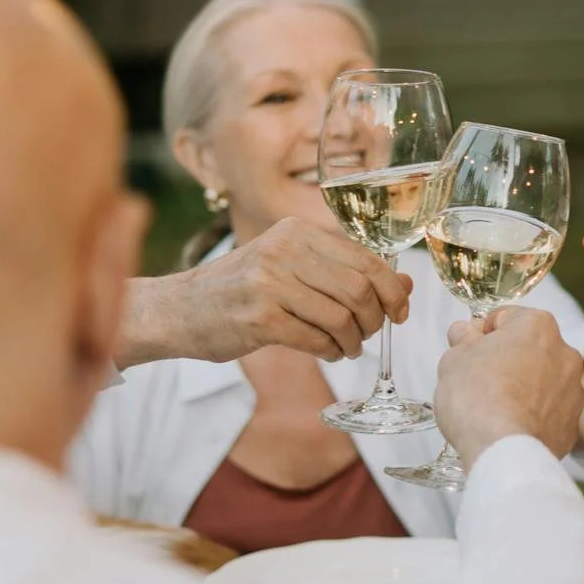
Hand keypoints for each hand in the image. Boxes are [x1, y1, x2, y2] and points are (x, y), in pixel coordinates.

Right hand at [122, 217, 411, 365]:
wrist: (176, 309)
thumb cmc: (240, 290)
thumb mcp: (290, 267)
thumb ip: (344, 272)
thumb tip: (406, 287)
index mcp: (296, 231)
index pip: (366, 259)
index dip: (393, 290)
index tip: (400, 312)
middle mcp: (284, 250)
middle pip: (359, 289)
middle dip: (374, 319)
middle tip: (369, 335)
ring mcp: (269, 283)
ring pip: (341, 316)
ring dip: (353, 341)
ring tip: (347, 348)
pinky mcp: (258, 318)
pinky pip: (316, 339)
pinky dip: (331, 351)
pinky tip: (327, 353)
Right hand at [435, 308, 583, 468]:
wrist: (502, 449)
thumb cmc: (476, 396)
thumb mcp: (455, 358)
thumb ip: (463, 339)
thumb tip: (465, 333)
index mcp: (538, 326)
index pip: (505, 318)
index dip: (481, 334)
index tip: (467, 351)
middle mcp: (564, 353)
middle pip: (528, 349)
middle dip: (506, 360)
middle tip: (478, 381)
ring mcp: (573, 391)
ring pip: (541, 382)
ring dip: (522, 388)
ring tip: (495, 409)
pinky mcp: (572, 425)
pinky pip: (548, 413)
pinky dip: (532, 417)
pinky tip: (510, 428)